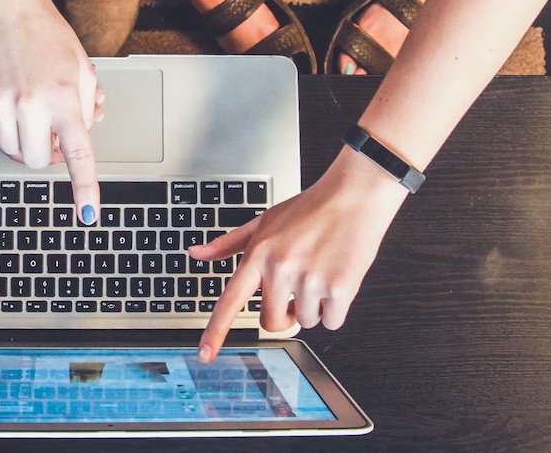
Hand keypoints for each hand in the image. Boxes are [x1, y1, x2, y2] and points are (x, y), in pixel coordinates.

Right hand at [0, 0, 102, 222]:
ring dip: (23, 137)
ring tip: (28, 106)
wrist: (7, 10)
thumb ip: (86, 107)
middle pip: (36, 160)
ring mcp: (1, 102)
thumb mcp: (81, 69)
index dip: (85, 187)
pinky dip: (1, 122)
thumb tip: (81, 136)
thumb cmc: (48, 36)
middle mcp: (32, 104)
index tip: (88, 213)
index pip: (78, 153)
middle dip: (44, 153)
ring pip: (11, 148)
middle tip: (48, 130)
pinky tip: (8, 94)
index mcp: (65, 98)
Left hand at [190, 147, 409, 361]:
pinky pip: (331, 322)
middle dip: (284, 314)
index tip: (205, 354)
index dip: (216, 331)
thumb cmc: (309, 209)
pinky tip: (337, 278)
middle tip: (296, 290)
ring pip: (305, 322)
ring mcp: (310, 280)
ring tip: (320, 272)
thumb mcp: (264, 221)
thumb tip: (196, 254)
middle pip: (272, 322)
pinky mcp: (340, 288)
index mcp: (259, 254)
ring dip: (314, 307)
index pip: (231, 301)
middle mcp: (281, 269)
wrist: (354, 196)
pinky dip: (336, 309)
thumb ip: (229, 243)